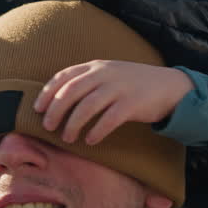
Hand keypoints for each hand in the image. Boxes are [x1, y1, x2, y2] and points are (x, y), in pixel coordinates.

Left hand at [33, 60, 191, 144]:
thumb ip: (88, 81)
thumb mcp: (110, 75)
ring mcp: (119, 88)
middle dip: (55, 110)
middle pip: (71, 91)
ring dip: (73, 124)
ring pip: (87, 106)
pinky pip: (109, 119)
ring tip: (67, 138)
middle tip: (47, 127)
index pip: (64, 76)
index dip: (47, 92)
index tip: (37, 108)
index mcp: (96, 66)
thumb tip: (59, 100)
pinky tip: (91, 141)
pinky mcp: (132, 103)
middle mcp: (105, 74)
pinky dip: (97, 131)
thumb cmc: (134, 85)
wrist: (170, 87)